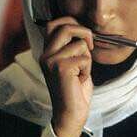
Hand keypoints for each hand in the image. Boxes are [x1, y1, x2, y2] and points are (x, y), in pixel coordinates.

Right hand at [40, 16, 93, 136]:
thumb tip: (84, 30)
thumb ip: (72, 46)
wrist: (71, 113)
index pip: (54, 24)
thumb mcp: (72, 63)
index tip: (83, 36)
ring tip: (81, 72)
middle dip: (84, 31)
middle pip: (65, 26)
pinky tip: (80, 80)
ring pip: (80, 44)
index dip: (72, 23)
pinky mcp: (61, 68)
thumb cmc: (75, 89)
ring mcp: (51, 61)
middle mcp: (45, 54)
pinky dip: (88, 69)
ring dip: (87, 58)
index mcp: (47, 52)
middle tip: (90, 45)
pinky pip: (84, 58)